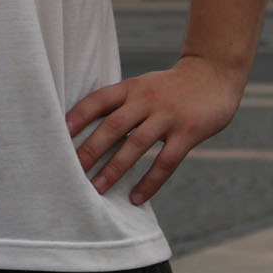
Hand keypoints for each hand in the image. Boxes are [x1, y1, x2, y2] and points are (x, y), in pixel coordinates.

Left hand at [64, 55, 244, 205]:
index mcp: (132, 88)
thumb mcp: (144, 87)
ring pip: (136, 144)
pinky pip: (166, 161)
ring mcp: (168, 116)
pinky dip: (150, 182)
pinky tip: (137, 198)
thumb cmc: (171, 87)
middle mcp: (147, 100)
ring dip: (115, 169)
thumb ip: (121, 105)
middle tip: (70, 171)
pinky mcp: (188, 132)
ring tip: (97, 189)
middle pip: (113, 125)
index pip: (99, 100)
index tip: (58, 133)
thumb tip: (90, 133)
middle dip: (90, 149)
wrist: (213, 74)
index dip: (78, 116)